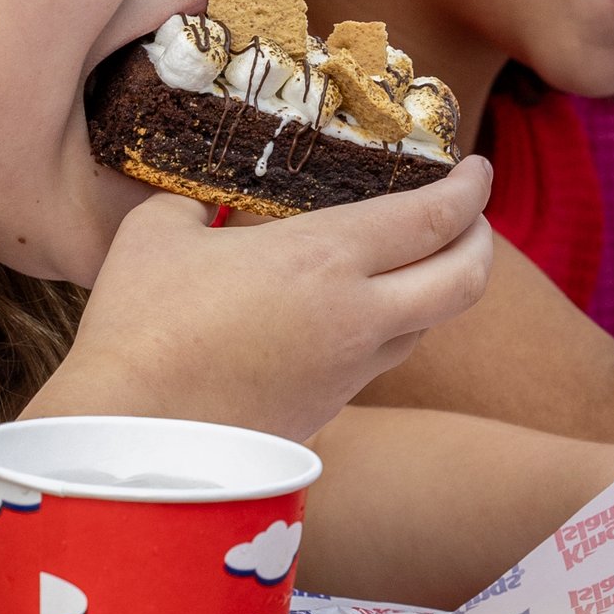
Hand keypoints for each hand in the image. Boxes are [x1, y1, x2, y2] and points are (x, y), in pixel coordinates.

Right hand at [38, 158, 496, 443]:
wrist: (132, 443)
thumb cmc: (140, 327)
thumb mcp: (158, 233)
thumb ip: (194, 203)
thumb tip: (200, 200)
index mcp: (327, 259)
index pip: (433, 219)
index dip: (470, 189)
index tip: (479, 169)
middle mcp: (358, 318)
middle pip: (465, 282)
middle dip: (482, 241)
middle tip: (473, 216)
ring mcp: (348, 373)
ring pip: (428, 326)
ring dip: (440, 288)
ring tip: (419, 261)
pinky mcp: (328, 412)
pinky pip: (384, 360)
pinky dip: (395, 327)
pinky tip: (361, 313)